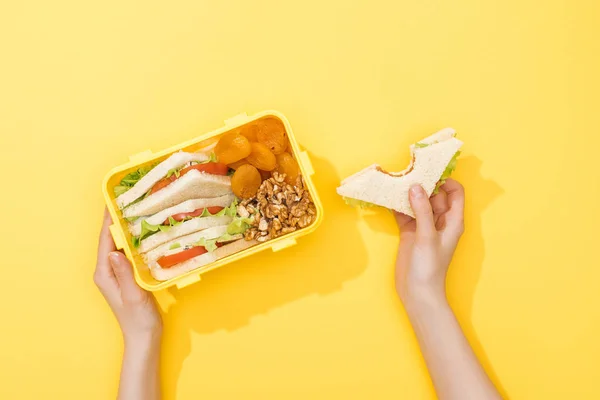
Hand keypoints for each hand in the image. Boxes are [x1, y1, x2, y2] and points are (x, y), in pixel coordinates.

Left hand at [95, 209, 161, 345]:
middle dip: (116, 220)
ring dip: (125, 228)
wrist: (144, 337)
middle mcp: (107, 271)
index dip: (108, 220)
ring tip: (135, 210)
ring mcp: (116, 273)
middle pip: (109, 240)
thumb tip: (115, 252)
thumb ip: (124, 273)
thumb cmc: (138, 319)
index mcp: (104, 273)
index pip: (105, 240)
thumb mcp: (133, 295)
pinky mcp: (126, 276)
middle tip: (128, 200)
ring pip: (118, 245)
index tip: (114, 200)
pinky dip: (133, 240)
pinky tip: (143, 233)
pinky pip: (127, 252)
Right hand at [394, 179, 464, 304]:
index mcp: (452, 221)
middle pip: (434, 195)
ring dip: (408, 193)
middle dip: (423, 183)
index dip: (445, 180)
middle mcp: (439, 221)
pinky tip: (388, 197)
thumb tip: (415, 186)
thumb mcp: (427, 236)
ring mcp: (423, 226)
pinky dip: (397, 206)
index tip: (429, 171)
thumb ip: (422, 211)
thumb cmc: (429, 268)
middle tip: (407, 172)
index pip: (454, 193)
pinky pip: (404, 213)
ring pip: (417, 202)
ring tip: (395, 181)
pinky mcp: (409, 232)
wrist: (417, 293)